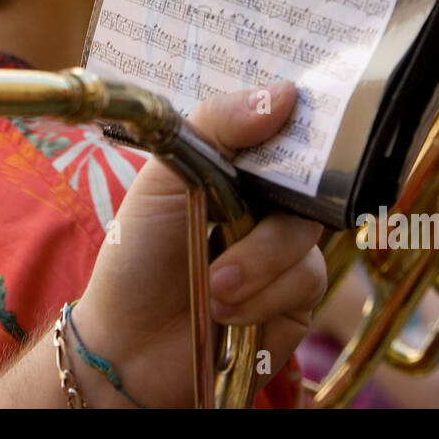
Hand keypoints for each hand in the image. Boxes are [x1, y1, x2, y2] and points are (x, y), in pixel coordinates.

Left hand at [72, 82, 325, 406]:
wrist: (129, 344)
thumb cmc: (138, 255)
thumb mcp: (165, 179)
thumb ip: (217, 128)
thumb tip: (282, 94)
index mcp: (240, 166)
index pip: (285, 130)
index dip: (298, 122)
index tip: (297, 108)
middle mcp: (269, 203)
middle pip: (308, 185)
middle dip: (266, 215)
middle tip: (230, 222)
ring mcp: (286, 250)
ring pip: (305, 238)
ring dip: (254, 265)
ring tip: (211, 286)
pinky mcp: (296, 298)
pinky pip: (305, 282)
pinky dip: (262, 297)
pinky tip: (225, 310)